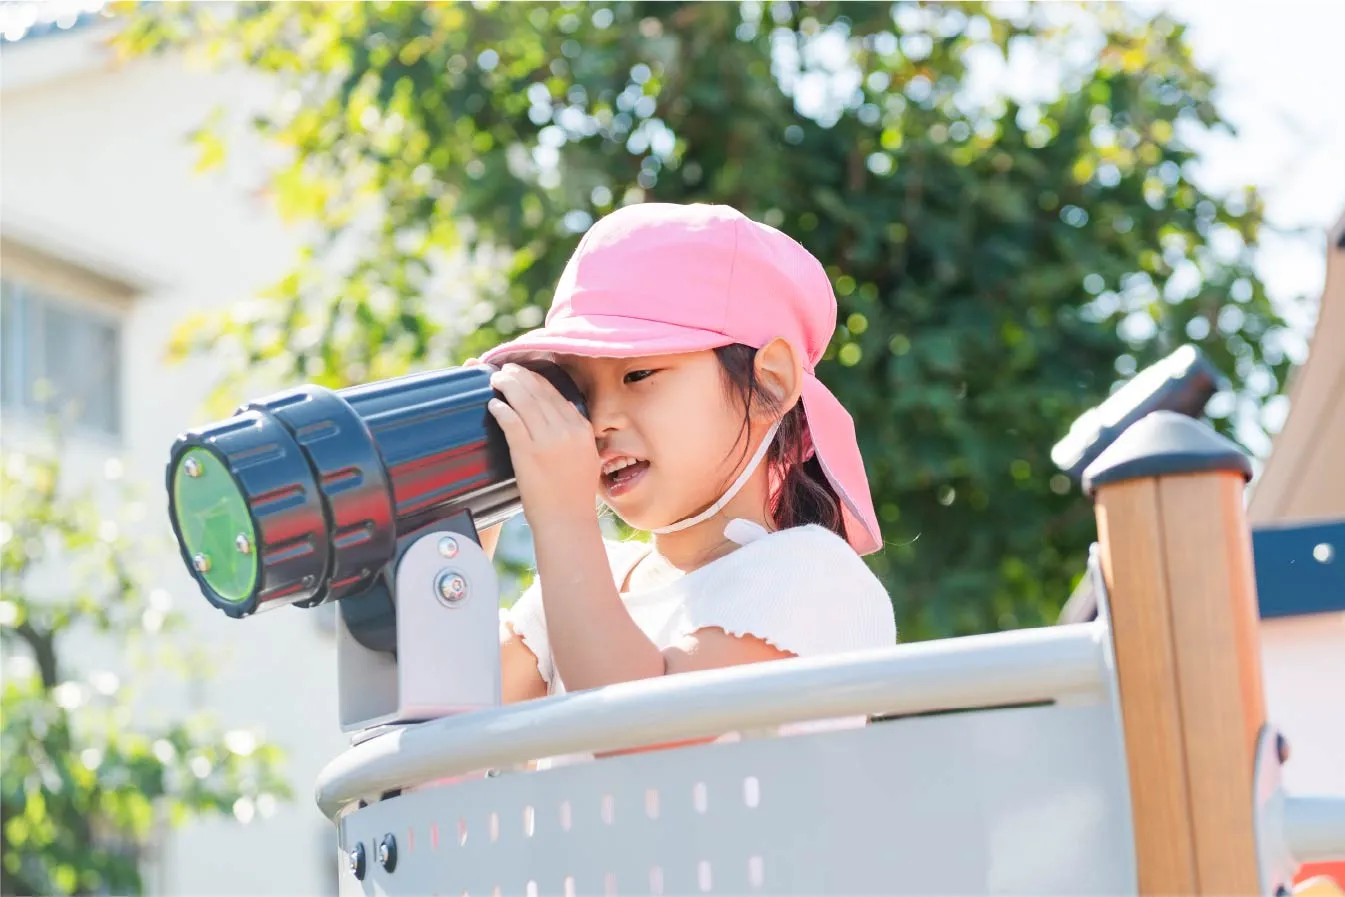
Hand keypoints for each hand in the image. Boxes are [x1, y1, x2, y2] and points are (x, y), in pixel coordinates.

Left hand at [488, 363, 599, 522]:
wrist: (567, 520)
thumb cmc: (573, 494)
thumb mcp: (586, 456)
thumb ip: (575, 432)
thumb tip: (561, 408)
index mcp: (581, 428)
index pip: (555, 393)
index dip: (536, 378)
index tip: (524, 374)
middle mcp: (566, 430)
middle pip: (538, 391)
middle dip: (519, 376)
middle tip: (505, 370)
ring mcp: (547, 440)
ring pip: (524, 400)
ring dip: (507, 385)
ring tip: (496, 380)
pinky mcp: (528, 453)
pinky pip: (511, 421)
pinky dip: (500, 409)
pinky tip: (493, 404)